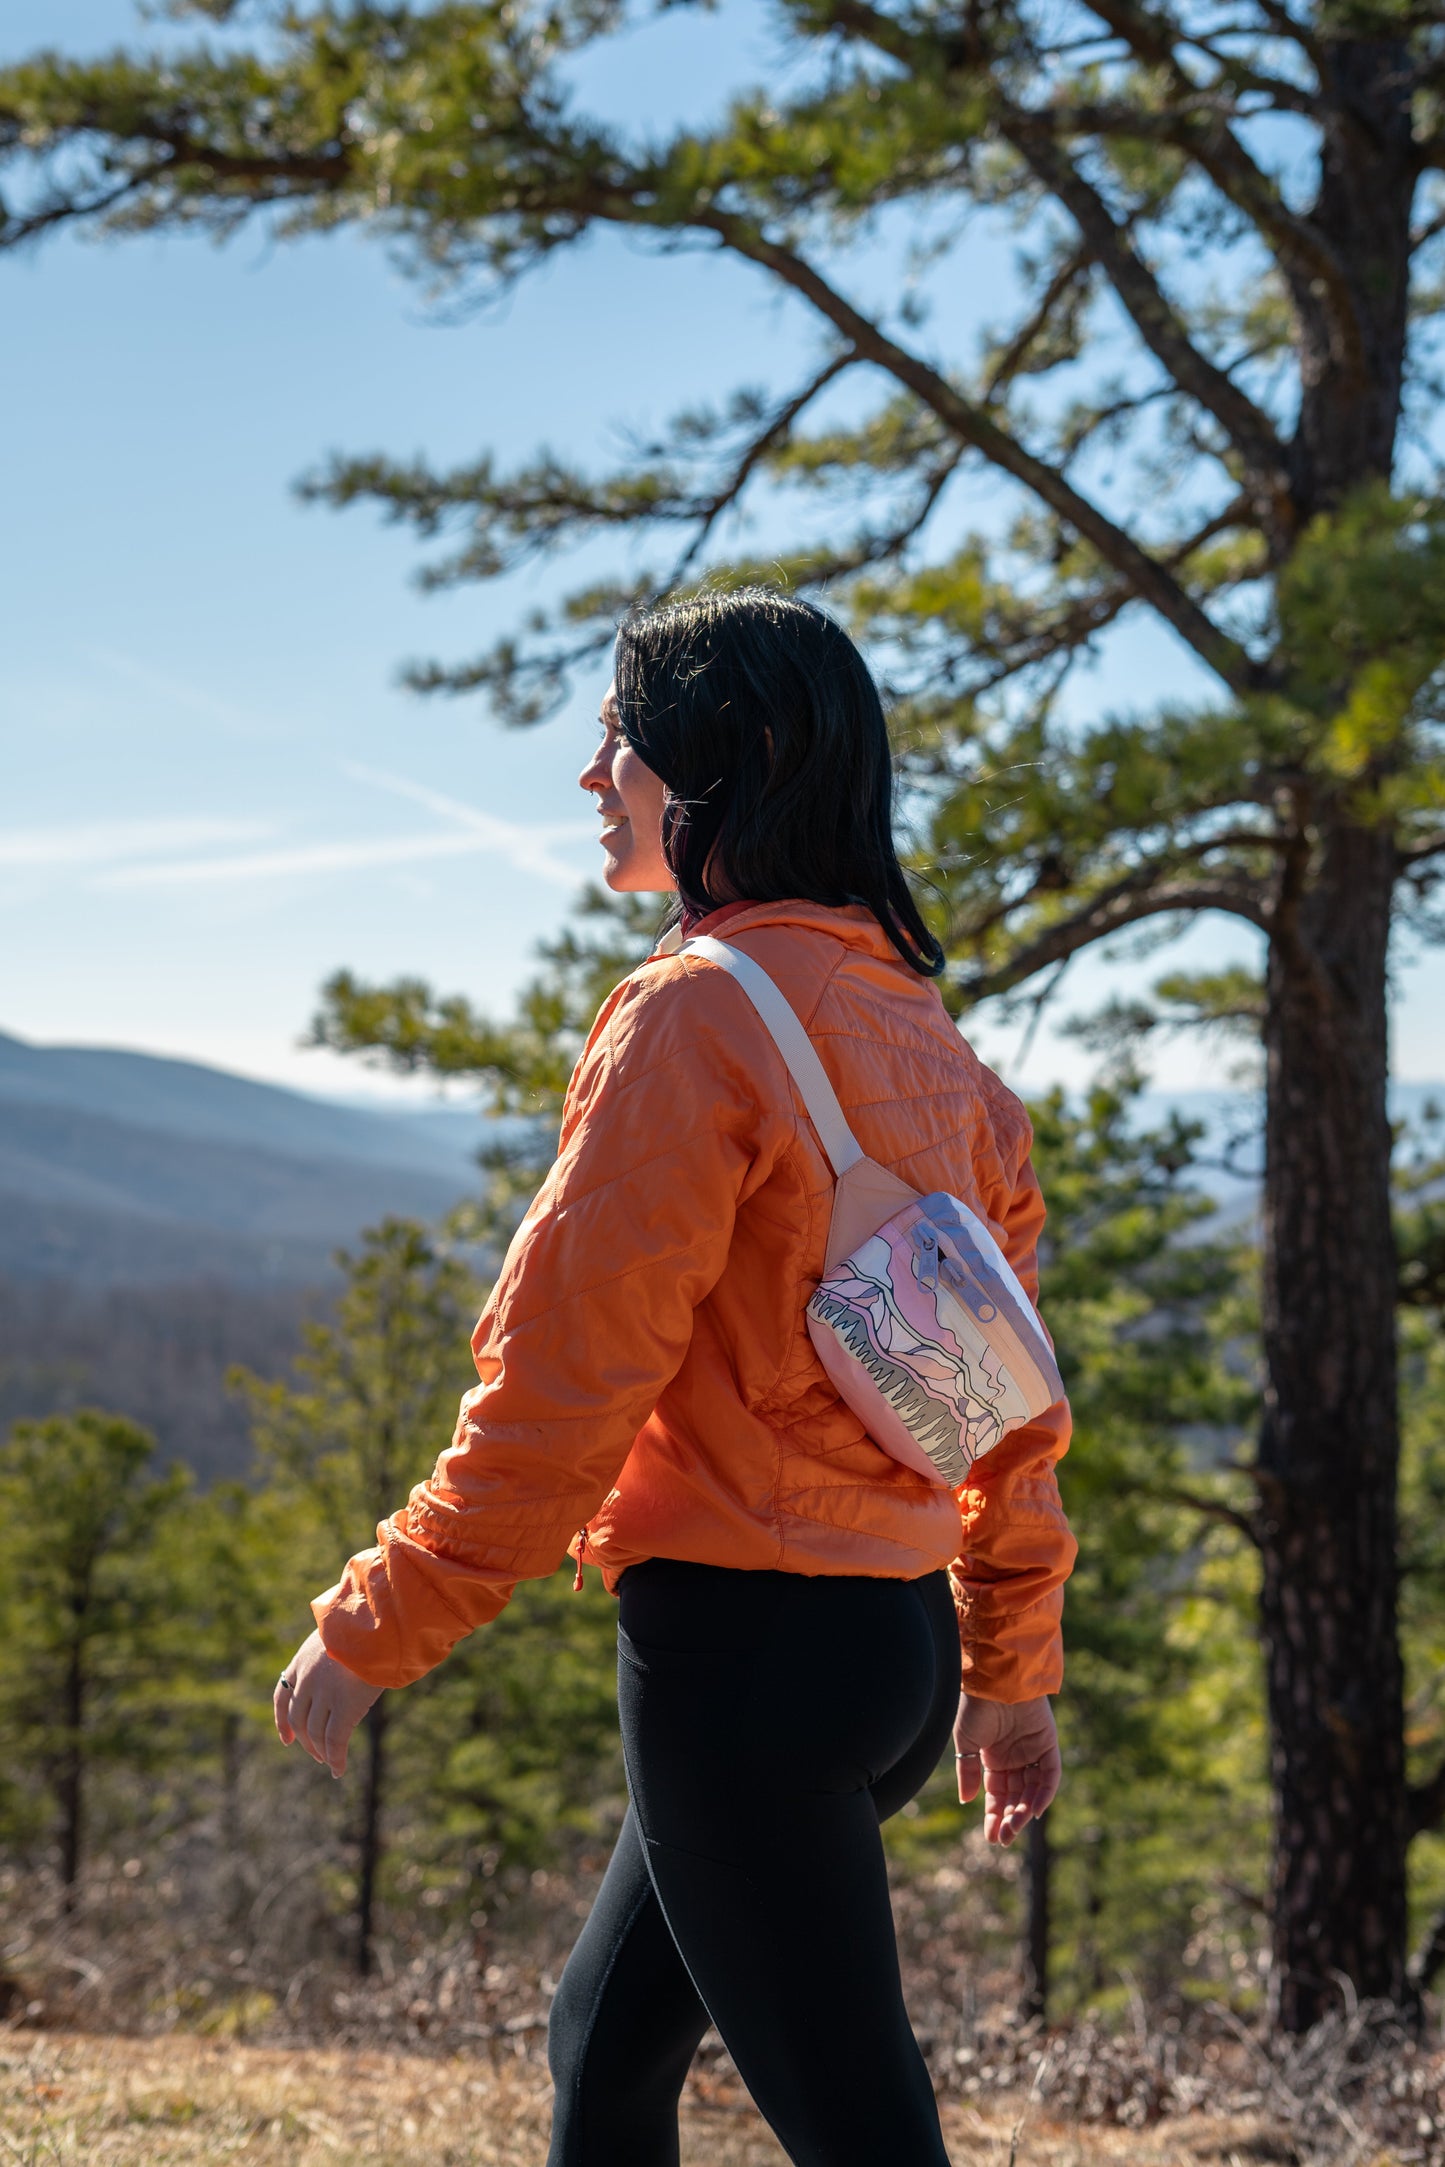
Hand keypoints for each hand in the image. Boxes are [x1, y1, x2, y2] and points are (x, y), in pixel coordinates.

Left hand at [274, 1628, 381, 1778]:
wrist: (376, 1622)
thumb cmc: (365, 1623)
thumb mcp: (338, 1634)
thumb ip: (331, 1654)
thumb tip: (344, 1664)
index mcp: (301, 1661)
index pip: (281, 1696)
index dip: (282, 1721)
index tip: (287, 1740)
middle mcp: (307, 1680)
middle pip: (299, 1719)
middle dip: (305, 1741)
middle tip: (316, 1754)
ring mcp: (324, 1695)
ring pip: (315, 1733)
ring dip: (321, 1751)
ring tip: (328, 1762)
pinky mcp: (344, 1707)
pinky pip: (336, 1741)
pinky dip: (336, 1759)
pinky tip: (338, 1770)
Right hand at [953, 1692, 1059, 1846]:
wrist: (993, 1680)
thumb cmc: (975, 1707)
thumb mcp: (966, 1743)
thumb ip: (969, 1772)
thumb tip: (967, 1801)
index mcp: (993, 1758)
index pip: (997, 1795)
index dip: (994, 1815)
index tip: (991, 1837)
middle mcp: (1015, 1757)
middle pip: (1016, 1796)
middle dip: (1010, 1818)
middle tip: (1003, 1838)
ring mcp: (1033, 1751)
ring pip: (1032, 1789)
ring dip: (1025, 1811)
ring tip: (1014, 1828)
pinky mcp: (1049, 1743)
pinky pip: (1050, 1775)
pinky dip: (1044, 1793)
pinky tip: (1033, 1810)